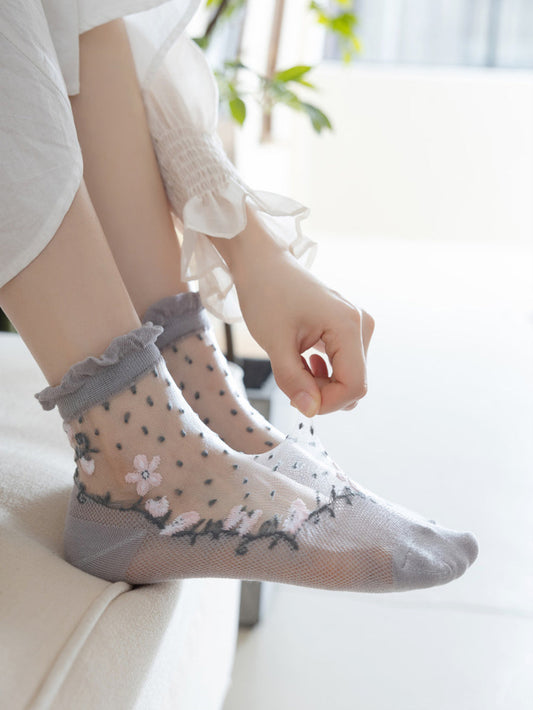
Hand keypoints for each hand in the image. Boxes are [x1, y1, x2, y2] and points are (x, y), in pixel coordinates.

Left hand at [212, 222, 373, 415]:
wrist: (261, 264)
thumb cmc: (266, 295)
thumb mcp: (274, 343)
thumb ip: (293, 380)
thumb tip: (310, 411)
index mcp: (349, 325)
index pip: (354, 386)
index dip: (327, 403)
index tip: (296, 399)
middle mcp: (361, 325)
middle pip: (353, 383)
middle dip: (321, 393)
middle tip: (289, 378)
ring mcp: (358, 326)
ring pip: (348, 378)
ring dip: (319, 383)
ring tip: (292, 364)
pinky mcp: (348, 329)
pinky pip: (343, 366)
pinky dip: (321, 373)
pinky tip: (303, 360)